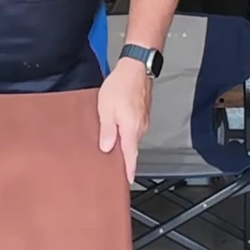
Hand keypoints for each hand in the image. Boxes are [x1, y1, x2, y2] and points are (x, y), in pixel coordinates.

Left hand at [97, 61, 151, 183]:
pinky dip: (126, 131)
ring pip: (132, 137)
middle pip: (131, 148)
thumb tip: (107, 148)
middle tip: (112, 166)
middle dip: (123, 157)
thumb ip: (107, 131)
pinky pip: (133, 128)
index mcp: (131, 130)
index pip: (131, 156)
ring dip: (123, 142)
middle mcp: (140, 128)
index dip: (128, 170)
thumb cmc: (121, 86)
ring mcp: (143, 120)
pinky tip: (117, 128)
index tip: (126, 181)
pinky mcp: (143, 113)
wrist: (136, 68)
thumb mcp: (106, 109)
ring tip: (111, 146)